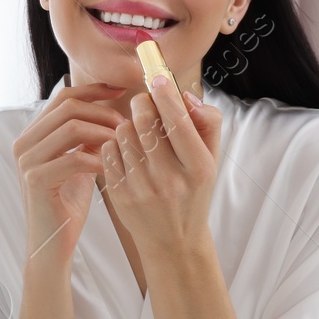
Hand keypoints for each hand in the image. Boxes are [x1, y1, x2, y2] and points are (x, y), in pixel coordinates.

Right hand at [13, 81, 124, 259]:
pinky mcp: (36, 179)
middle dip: (104, 112)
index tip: (121, 91)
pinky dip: (99, 160)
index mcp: (33, 134)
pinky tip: (114, 169)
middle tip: (128, 126)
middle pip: (67, 107)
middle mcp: (24, 142)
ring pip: (71, 128)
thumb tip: (112, 108)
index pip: (63, 96)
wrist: (52, 241)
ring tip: (124, 145)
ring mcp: (27, 160)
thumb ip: (85, 135)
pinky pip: (74, 158)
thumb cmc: (68, 201)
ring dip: (104, 133)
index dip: (94, 90)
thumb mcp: (77, 160)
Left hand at [100, 76, 222, 252]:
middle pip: (145, 122)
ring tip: (139, 134)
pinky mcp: (119, 194)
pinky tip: (127, 153)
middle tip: (144, 102)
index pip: (178, 123)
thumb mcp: (211, 162)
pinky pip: (108, 150)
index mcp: (199, 168)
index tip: (158, 78)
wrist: (173, 240)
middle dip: (142, 104)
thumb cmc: (193, 192)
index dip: (166, 96)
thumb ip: (207, 124)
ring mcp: (142, 188)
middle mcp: (170, 180)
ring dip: (128, 125)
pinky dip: (115, 144)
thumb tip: (184, 95)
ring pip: (123, 133)